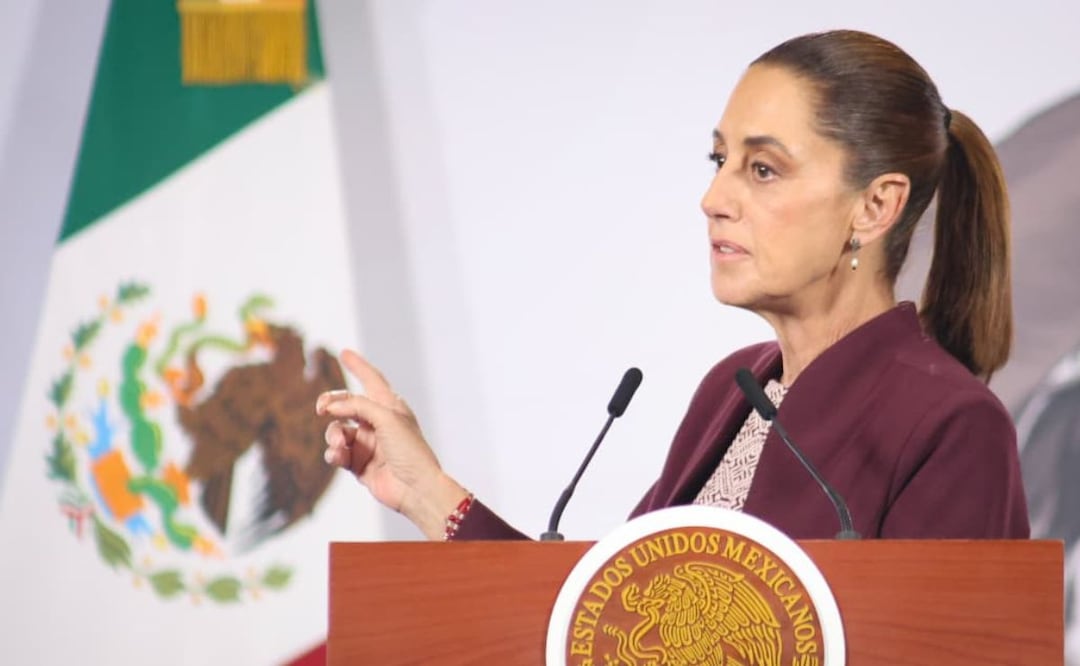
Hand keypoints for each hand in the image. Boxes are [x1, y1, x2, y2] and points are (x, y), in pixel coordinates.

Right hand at [316, 349, 466, 538]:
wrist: (416, 488)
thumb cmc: (410, 450)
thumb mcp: (387, 418)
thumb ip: (358, 405)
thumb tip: (332, 405)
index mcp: (391, 406)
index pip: (372, 380)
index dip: (358, 365)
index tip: (344, 352)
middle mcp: (378, 422)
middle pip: (346, 405)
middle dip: (331, 404)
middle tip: (321, 408)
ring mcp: (368, 443)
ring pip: (337, 431)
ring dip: (334, 435)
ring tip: (340, 445)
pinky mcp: (359, 464)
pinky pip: (337, 453)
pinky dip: (334, 453)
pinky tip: (338, 456)